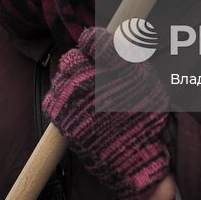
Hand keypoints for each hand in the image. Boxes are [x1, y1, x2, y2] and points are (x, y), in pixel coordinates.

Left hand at [42, 27, 170, 199]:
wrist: (132, 161)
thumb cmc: (143, 121)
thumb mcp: (148, 85)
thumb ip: (130, 59)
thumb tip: (119, 38)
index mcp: (115, 70)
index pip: (94, 40)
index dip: (93, 41)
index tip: (95, 46)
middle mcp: (91, 81)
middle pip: (72, 57)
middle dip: (80, 61)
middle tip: (90, 72)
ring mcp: (73, 99)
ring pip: (61, 75)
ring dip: (70, 78)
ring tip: (83, 90)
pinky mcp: (61, 118)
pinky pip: (52, 96)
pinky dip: (61, 97)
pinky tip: (74, 104)